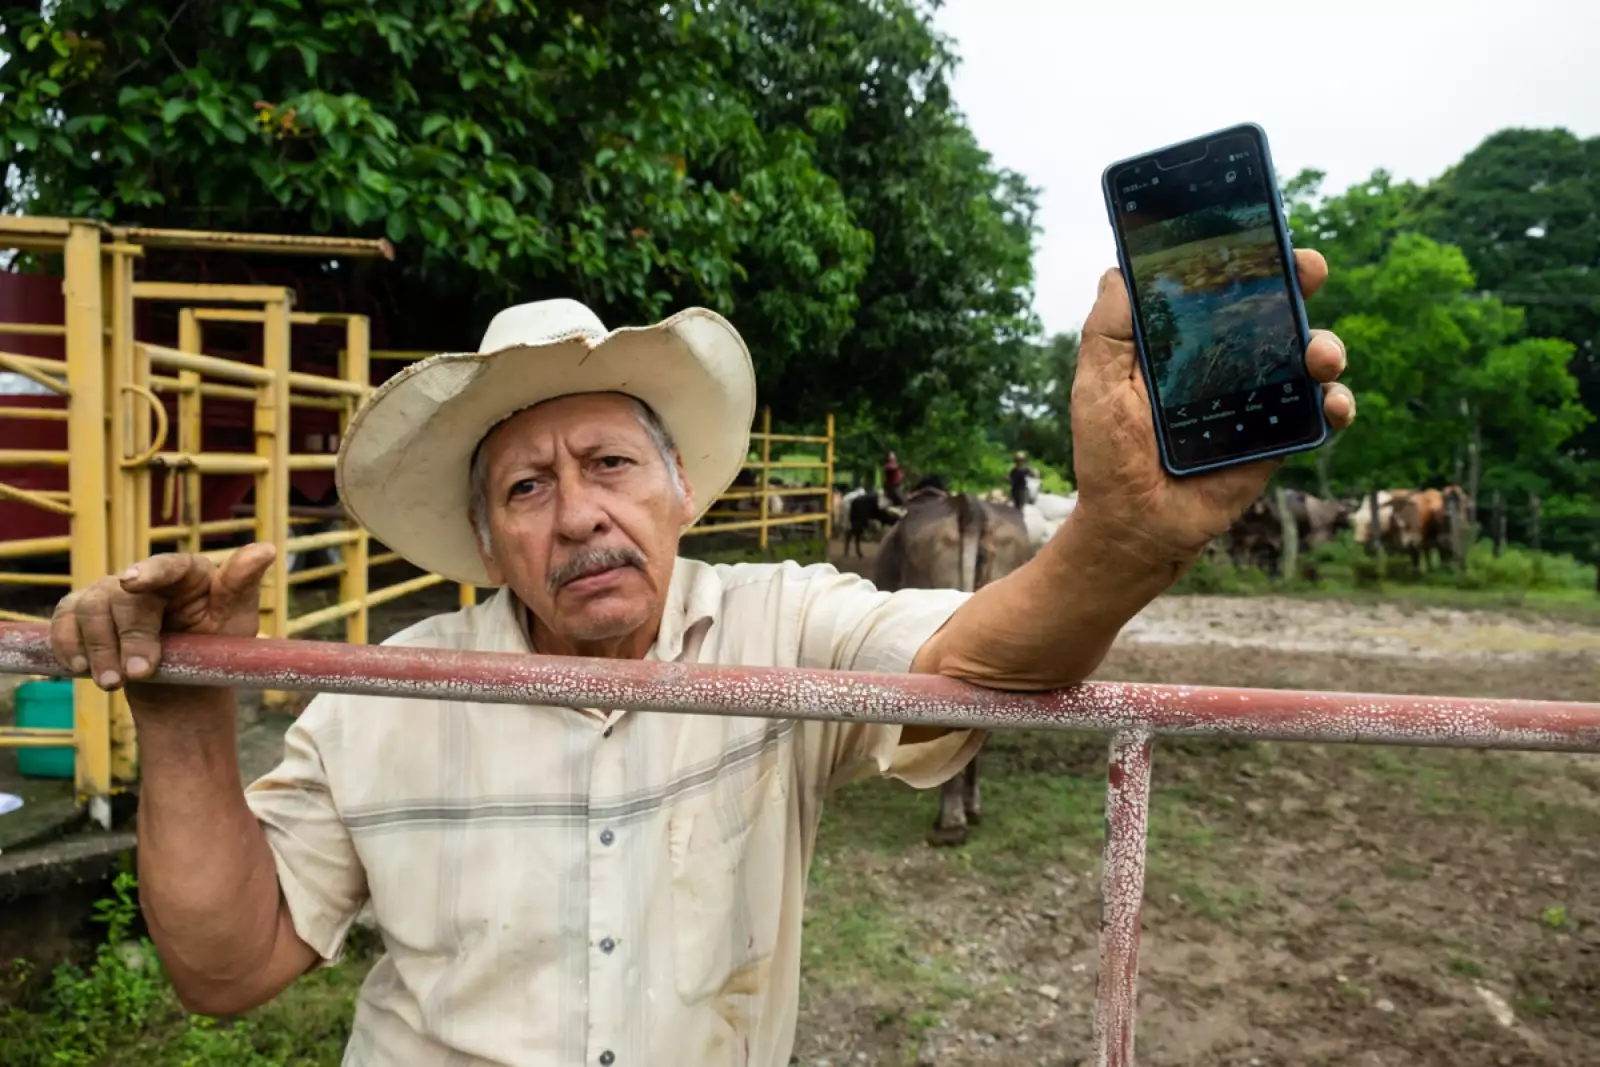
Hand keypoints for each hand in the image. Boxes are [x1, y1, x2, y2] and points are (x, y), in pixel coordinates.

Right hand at [49, 543, 275, 698]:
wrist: (185, 694)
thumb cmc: (216, 651)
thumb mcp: (237, 622)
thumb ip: (242, 586)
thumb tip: (267, 549)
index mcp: (188, 574)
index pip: (169, 565)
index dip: (150, 572)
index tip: (132, 583)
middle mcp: (146, 578)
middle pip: (125, 597)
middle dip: (131, 637)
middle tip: (139, 674)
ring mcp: (111, 595)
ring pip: (90, 609)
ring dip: (99, 648)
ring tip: (112, 683)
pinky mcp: (86, 617)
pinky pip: (64, 621)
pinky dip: (67, 643)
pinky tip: (78, 667)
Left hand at [1069, 248, 1355, 559]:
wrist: (1131, 525)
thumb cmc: (1108, 454)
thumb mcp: (1097, 384)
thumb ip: (1108, 330)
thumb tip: (1119, 268)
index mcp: (1186, 343)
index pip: (1222, 288)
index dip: (1247, 257)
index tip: (1265, 232)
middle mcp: (1227, 364)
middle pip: (1276, 310)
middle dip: (1301, 281)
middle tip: (1309, 269)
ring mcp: (1257, 400)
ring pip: (1309, 356)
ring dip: (1326, 345)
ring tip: (1318, 357)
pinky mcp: (1277, 440)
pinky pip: (1321, 415)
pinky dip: (1337, 404)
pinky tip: (1331, 403)